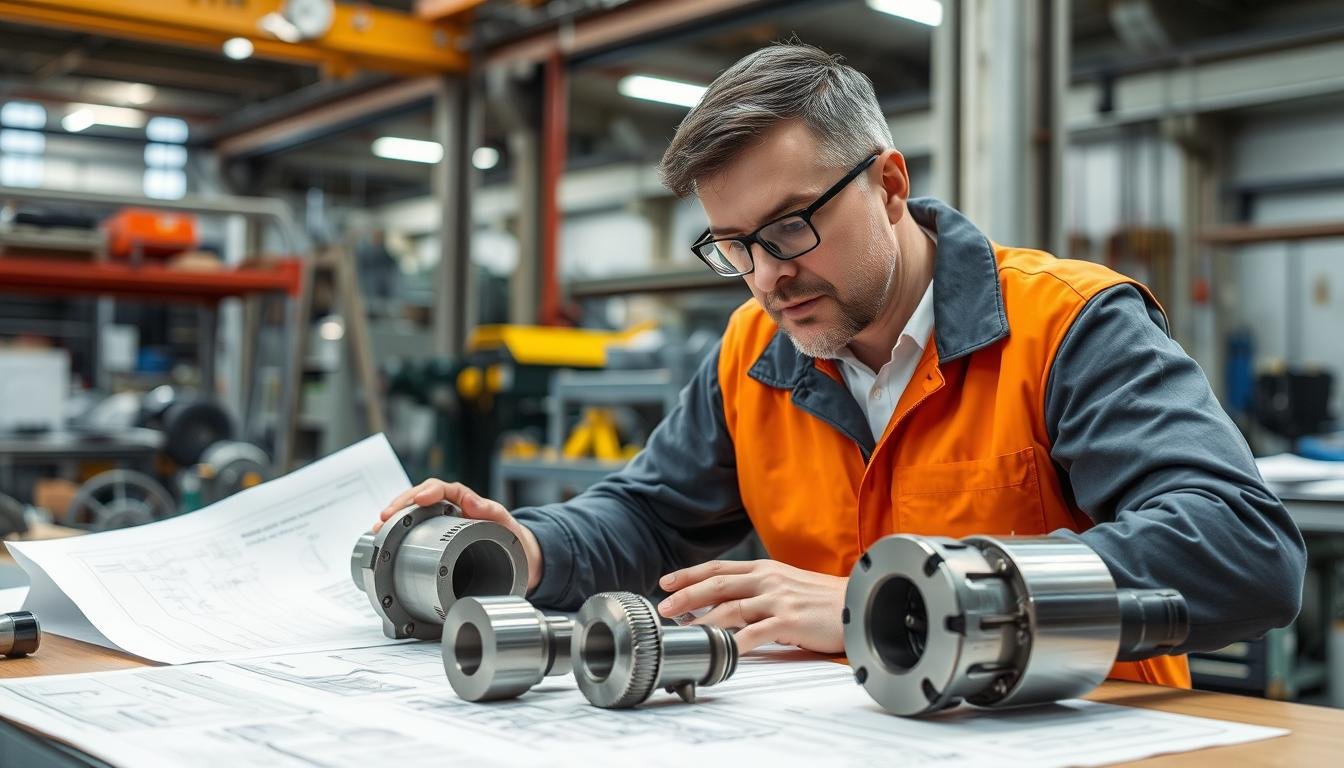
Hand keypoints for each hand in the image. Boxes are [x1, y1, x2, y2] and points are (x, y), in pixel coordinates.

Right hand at [374, 479, 542, 591]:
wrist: (514, 559)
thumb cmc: (509, 537)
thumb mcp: (505, 523)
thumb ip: (491, 511)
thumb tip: (472, 502)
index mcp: (465, 500)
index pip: (443, 489)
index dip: (429, 491)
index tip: (420, 499)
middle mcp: (448, 509)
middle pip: (419, 498)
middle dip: (401, 505)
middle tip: (387, 516)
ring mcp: (438, 523)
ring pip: (411, 514)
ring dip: (393, 519)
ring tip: (379, 528)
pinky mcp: (432, 539)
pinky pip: (410, 530)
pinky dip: (396, 533)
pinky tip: (384, 539)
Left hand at [656, 559, 846, 653]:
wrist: (862, 603)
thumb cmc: (826, 600)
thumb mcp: (789, 584)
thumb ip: (760, 590)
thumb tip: (728, 603)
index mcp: (765, 569)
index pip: (719, 568)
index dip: (689, 574)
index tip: (666, 583)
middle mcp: (768, 579)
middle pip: (717, 584)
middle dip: (686, 595)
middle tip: (663, 607)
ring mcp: (778, 599)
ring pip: (730, 608)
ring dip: (702, 620)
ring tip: (683, 631)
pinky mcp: (790, 621)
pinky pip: (754, 634)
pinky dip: (735, 643)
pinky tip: (721, 652)